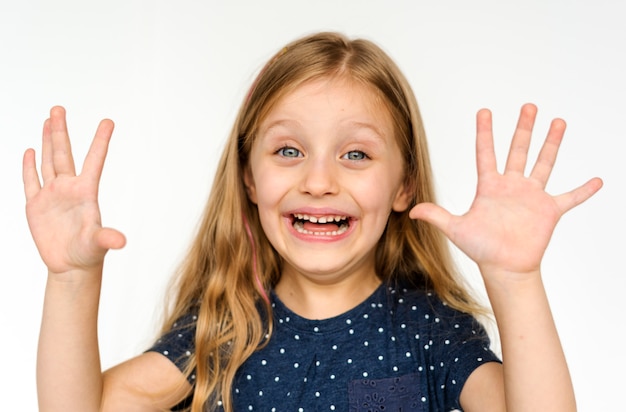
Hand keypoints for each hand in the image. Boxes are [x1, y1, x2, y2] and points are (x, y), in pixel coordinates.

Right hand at [23, 106, 125, 274]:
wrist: (70, 267)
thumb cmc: (89, 254)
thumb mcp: (98, 244)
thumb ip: (107, 239)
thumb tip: (120, 241)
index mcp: (86, 193)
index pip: (94, 160)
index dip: (100, 141)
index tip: (108, 121)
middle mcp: (69, 189)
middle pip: (64, 154)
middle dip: (60, 131)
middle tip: (58, 108)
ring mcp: (52, 195)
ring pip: (48, 161)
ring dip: (47, 140)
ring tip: (48, 119)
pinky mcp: (35, 206)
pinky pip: (31, 181)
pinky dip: (29, 166)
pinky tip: (31, 150)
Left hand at [409, 103, 601, 278]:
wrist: (504, 268)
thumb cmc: (481, 249)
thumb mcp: (456, 229)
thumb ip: (437, 216)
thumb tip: (412, 211)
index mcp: (490, 187)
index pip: (486, 153)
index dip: (485, 132)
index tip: (484, 111)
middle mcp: (511, 186)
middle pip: (518, 150)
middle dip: (523, 128)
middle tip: (528, 106)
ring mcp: (532, 196)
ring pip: (544, 163)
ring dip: (551, 143)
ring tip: (558, 122)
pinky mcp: (549, 210)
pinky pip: (570, 197)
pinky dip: (584, 190)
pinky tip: (597, 180)